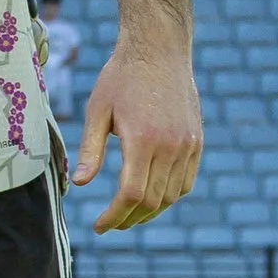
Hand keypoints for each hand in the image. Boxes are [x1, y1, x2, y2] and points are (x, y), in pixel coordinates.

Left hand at [75, 33, 202, 229]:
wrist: (159, 50)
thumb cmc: (120, 78)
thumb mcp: (97, 112)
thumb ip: (91, 150)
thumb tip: (80, 184)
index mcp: (143, 140)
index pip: (131, 195)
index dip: (114, 217)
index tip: (98, 227)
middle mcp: (172, 146)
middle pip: (153, 201)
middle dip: (129, 219)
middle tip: (110, 225)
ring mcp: (189, 144)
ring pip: (173, 194)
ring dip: (151, 211)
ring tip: (128, 216)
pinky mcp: (197, 141)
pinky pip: (187, 180)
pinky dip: (170, 195)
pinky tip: (152, 198)